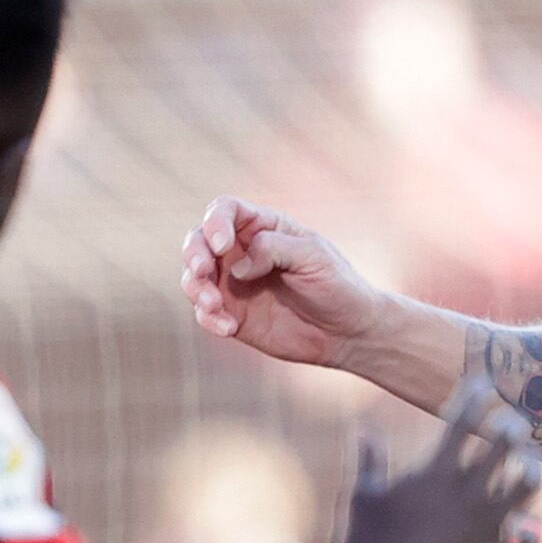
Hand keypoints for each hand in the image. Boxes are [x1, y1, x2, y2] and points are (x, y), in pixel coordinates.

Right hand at [182, 198, 389, 373]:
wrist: (348, 332)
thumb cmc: (336, 285)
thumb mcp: (312, 256)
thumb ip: (273, 248)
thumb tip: (236, 265)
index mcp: (263, 228)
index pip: (225, 210)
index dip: (215, 222)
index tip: (222, 245)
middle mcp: (241, 252)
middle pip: (198, 240)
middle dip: (193, 253)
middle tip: (203, 271)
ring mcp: (234, 284)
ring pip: (194, 277)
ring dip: (195, 288)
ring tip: (214, 305)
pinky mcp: (232, 314)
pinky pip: (205, 313)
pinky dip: (208, 319)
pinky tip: (228, 328)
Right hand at [338, 381, 541, 542]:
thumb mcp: (361, 498)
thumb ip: (370, 461)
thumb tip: (365, 429)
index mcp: (436, 472)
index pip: (464, 419)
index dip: (475, 395)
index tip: (483, 383)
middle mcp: (469, 493)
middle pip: (506, 444)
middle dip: (513, 425)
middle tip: (514, 420)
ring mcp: (488, 527)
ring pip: (529, 486)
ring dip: (533, 469)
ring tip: (531, 464)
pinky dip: (531, 535)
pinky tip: (527, 530)